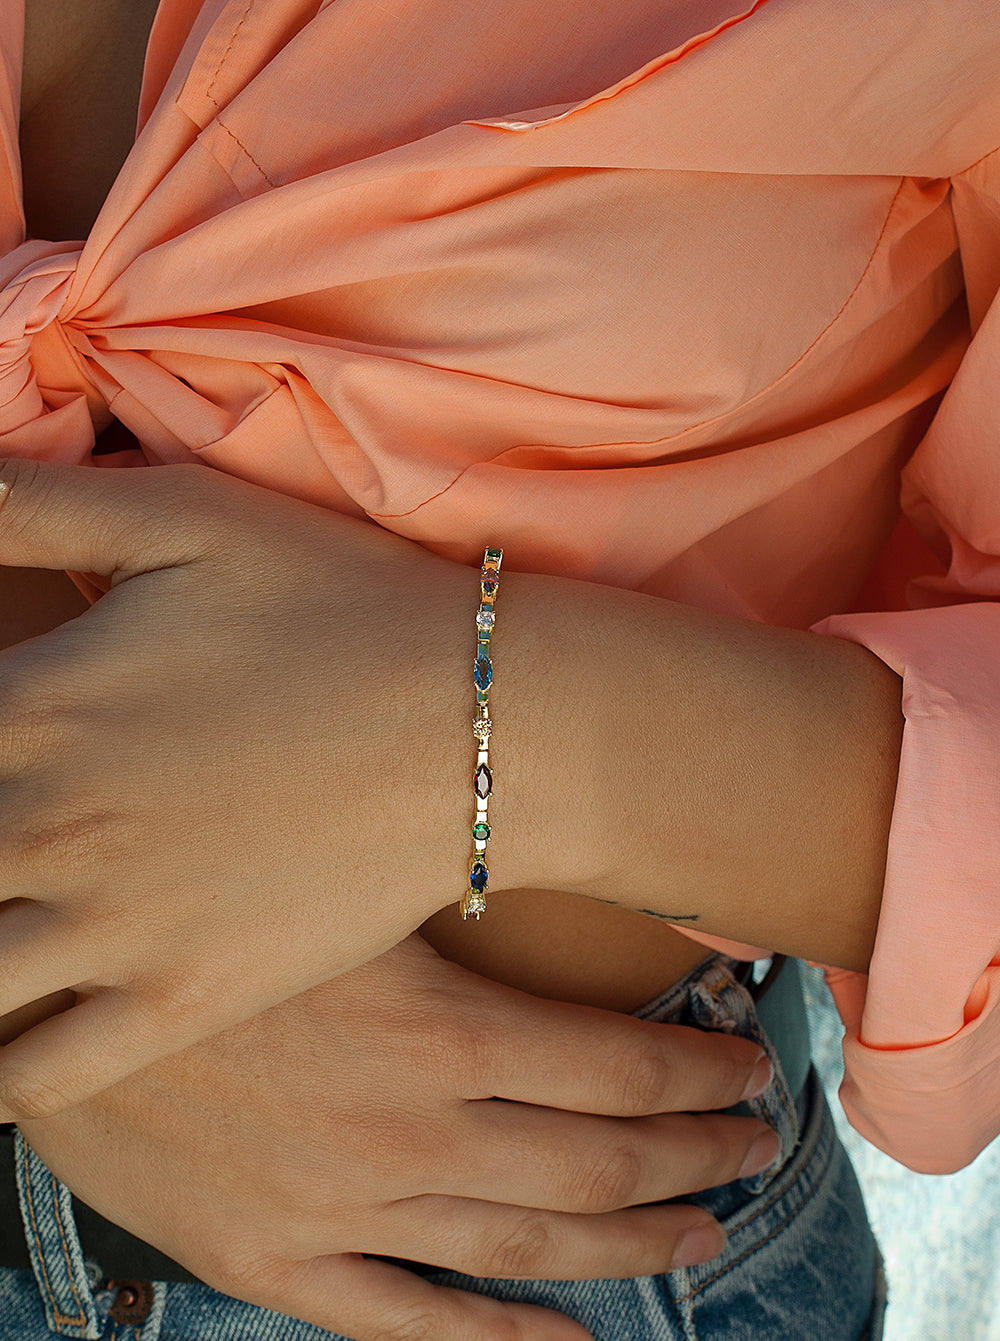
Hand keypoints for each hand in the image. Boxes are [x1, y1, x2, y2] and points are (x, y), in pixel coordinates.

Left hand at [0, 458, 493, 1116]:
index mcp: (32, 705)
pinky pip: (42, 1077)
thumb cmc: (341, 605)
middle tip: (7, 832)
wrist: (483, 721)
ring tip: (3, 919)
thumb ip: (33, 502)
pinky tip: (7, 1034)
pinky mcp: (186, 999)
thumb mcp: (186, 515)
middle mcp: (50, 827)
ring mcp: (114, 929)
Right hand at [18, 937, 775, 1340]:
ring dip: (632, 1241)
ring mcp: (344, 1207)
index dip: (702, 1074)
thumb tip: (566, 862)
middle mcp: (409, 1128)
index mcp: (435, 1025)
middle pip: (598, 1160)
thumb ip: (453, 890)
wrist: (43, 980)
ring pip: (528, 1247)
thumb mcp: (343, 878)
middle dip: (696, 1153)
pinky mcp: (272, 1256)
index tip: (753, 1066)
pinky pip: (409, 1323)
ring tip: (703, 1229)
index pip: (620, 1066)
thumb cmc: (203, 896)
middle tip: (758, 1143)